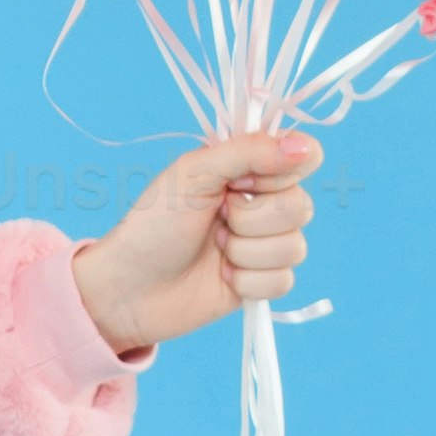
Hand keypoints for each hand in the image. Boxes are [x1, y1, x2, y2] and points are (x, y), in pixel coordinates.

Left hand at [76, 127, 318, 355]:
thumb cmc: (153, 224)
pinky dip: (245, 280)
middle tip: (215, 218)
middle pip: (301, 206)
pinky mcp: (263, 281)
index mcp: (249, 167)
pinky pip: (283, 281)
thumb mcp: (193, 174)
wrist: (129, 287)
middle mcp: (263, 203)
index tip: (239, 182)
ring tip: (213, 247)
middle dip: (250, 218)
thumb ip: (249, 152)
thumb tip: (306, 148)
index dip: (280, 172)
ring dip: (244, 251)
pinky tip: (220, 276)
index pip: (304, 156)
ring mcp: (265, 243)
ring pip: (294, 247)